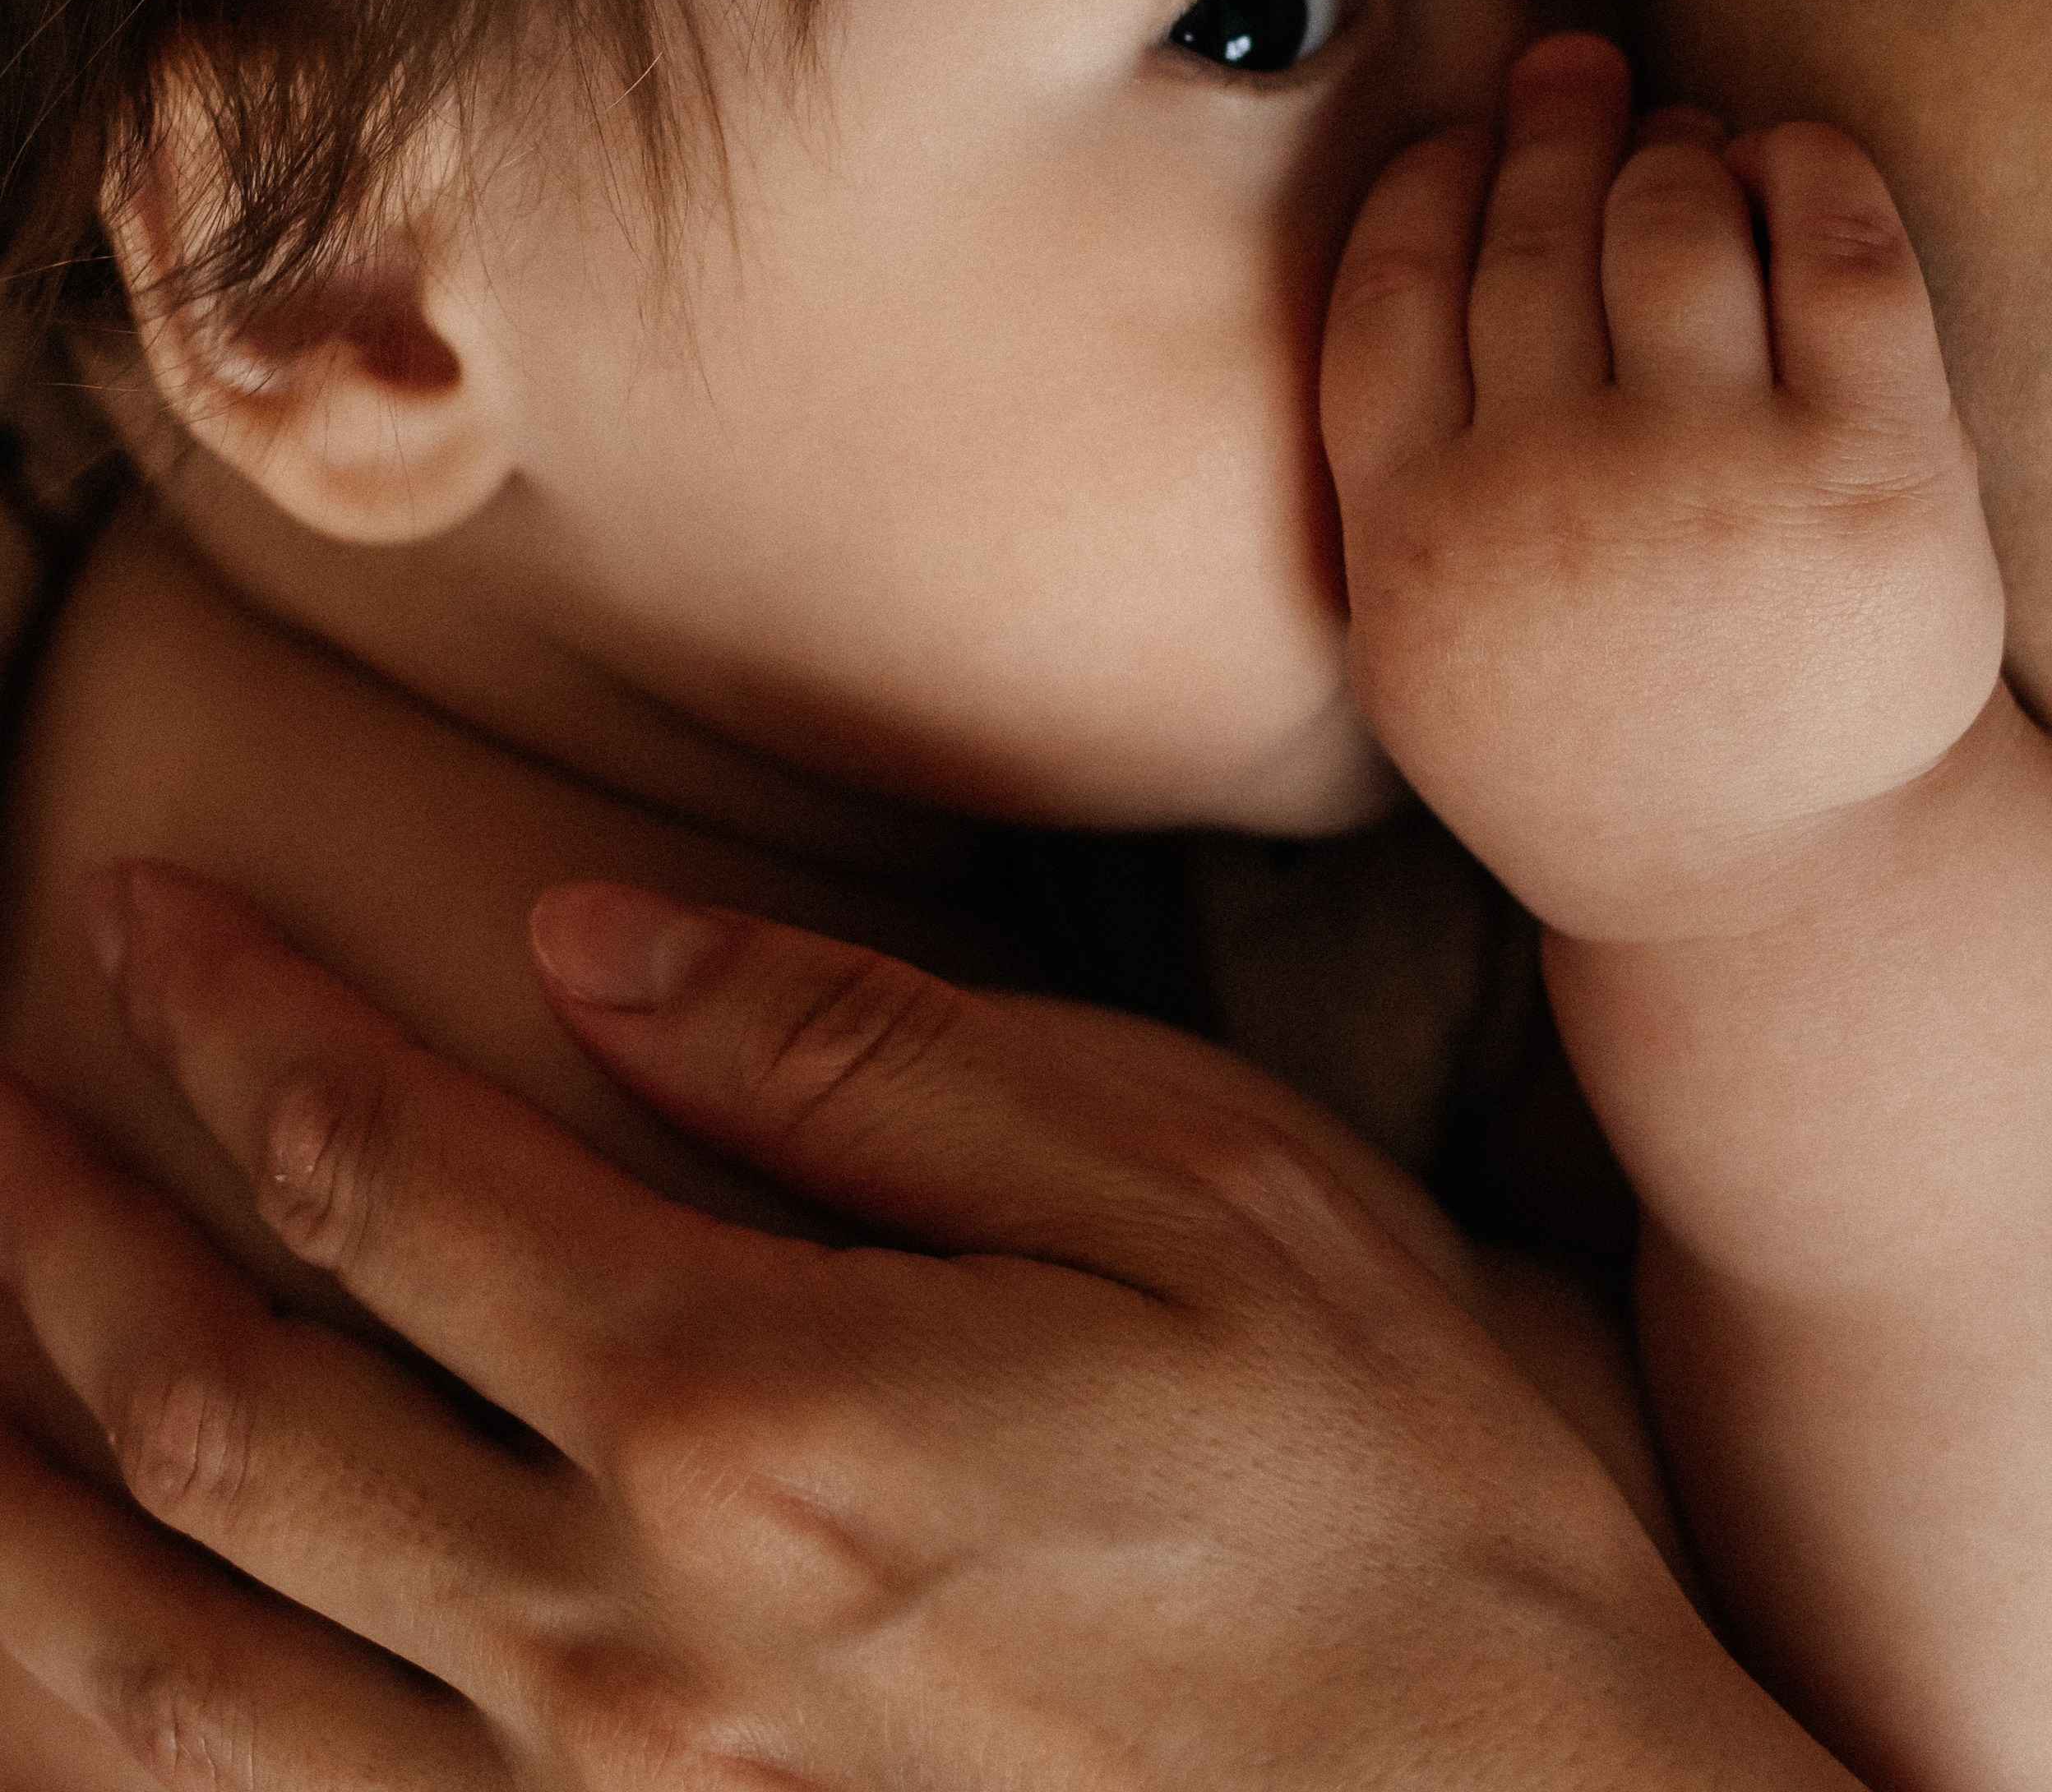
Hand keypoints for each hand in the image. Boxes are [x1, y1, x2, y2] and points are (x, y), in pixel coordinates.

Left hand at [0, 864, 1856, 1787]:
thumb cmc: (1395, 1494)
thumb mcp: (1194, 1183)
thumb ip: (863, 1057)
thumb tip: (591, 940)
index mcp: (758, 1406)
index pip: (385, 1172)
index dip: (229, 1025)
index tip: (134, 910)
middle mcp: (632, 1644)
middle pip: (230, 1416)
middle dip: (59, 1235)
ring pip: (186, 1686)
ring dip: (21, 1512)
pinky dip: (139, 1758)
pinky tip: (97, 1670)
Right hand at [1322, 33, 2006, 940]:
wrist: (1776, 884)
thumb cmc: (1581, 727)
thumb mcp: (1418, 631)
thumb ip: (1389, 454)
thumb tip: (1443, 195)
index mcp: (1417, 538)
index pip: (1392, 283)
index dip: (1426, 181)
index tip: (1460, 139)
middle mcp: (1548, 497)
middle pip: (1528, 234)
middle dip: (1552, 129)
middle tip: (1577, 79)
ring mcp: (1714, 483)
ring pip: (1668, 216)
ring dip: (1672, 149)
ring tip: (1685, 149)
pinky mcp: (1875, 476)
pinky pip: (1839, 249)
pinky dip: (1811, 167)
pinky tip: (1793, 162)